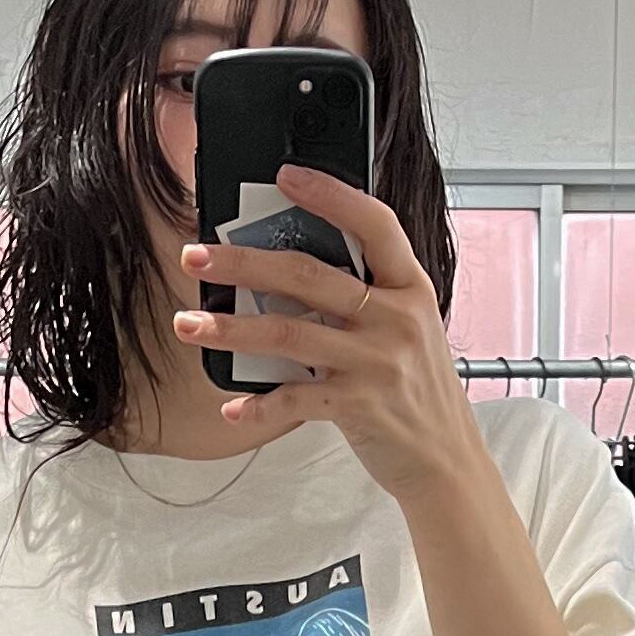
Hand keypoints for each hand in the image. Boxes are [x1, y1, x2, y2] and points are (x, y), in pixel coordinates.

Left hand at [174, 170, 484, 511]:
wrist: (446, 459)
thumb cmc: (418, 390)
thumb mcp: (409, 329)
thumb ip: (365, 298)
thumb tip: (289, 273)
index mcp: (410, 288)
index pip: (374, 224)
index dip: (331, 195)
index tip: (286, 176)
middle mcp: (396, 319)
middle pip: (308, 276)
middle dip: (242, 263)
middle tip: (196, 257)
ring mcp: (377, 363)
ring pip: (288, 334)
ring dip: (230, 329)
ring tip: (188, 323)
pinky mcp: (359, 407)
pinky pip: (294, 400)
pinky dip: (258, 405)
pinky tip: (231, 406)